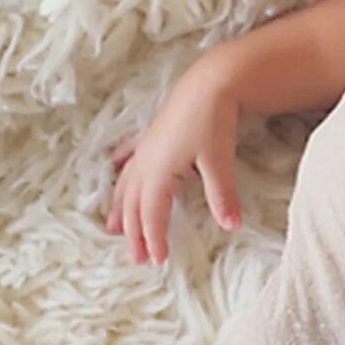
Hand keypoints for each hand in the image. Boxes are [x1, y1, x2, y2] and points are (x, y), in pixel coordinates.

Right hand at [105, 63, 242, 265]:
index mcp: (158, 173)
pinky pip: (129, 158)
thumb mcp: (218, 161)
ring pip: (126, 185)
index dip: (154, 238)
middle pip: (134, 206)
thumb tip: (231, 226)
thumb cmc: (213, 121)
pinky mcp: (151, 135)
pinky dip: (121, 169)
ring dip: (121, 208)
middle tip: (137, 258)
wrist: (210, 83)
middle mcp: (145, 163)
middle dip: (134, 233)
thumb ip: (221, 196)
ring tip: (113, 228)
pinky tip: (114, 167)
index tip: (158, 261)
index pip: (153, 215)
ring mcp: (145, 148)